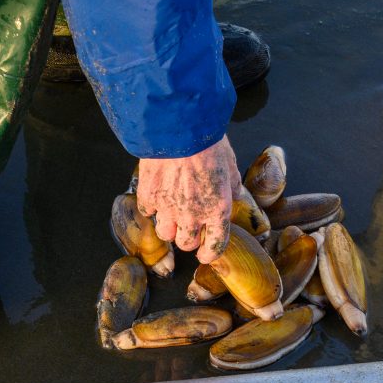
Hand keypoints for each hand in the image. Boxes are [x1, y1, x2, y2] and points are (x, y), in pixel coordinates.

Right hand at [137, 135, 241, 263]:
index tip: (205, 254)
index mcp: (217, 210)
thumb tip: (234, 193)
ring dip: (169, 228)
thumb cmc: (208, 143)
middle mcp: (192, 215)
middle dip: (188, 239)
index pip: (215, 246)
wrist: (178, 127)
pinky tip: (157, 195)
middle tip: (189, 227)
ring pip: (165, 234)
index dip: (210, 254)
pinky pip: (148, 212)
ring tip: (171, 214)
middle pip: (186, 245)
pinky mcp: (148, 197)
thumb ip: (232, 185)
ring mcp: (168, 209)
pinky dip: (152, 207)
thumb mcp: (230, 164)